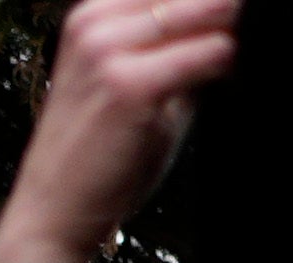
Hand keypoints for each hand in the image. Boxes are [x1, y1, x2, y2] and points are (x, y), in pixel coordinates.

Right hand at [0, 0, 243, 262]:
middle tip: (239, 44)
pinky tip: (226, 82)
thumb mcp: (130, 83)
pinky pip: (212, 53)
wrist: (53, 212)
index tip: (228, 24)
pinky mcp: (131, 84)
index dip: (209, 8)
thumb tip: (230, 24)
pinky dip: (228, 65)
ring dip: (230, 36)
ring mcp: (108, 50)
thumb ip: (174, 48)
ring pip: (210, 12)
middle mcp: (95, 23)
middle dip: (226, 15)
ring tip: (227, 69)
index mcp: (92, 14)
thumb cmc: (95, 156)